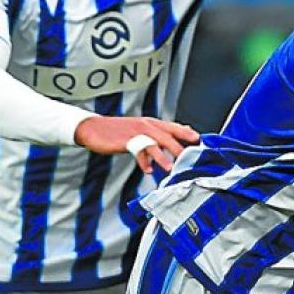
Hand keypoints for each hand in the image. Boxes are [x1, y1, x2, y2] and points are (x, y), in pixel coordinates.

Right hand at [74, 114, 198, 172]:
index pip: (173, 127)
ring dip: (163, 156)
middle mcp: (145, 125)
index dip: (186, 133)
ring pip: (153, 143)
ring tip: (171, 167)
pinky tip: (148, 170)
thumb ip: (157, 135)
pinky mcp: (124, 141)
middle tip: (190, 157)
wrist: (94, 128)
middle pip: (167, 135)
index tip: (199, 141)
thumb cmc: (117, 131)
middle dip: (179, 146)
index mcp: (151, 123)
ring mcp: (135, 132)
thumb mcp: (140, 130)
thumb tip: (174, 139)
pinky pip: (137, 151)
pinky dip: (143, 161)